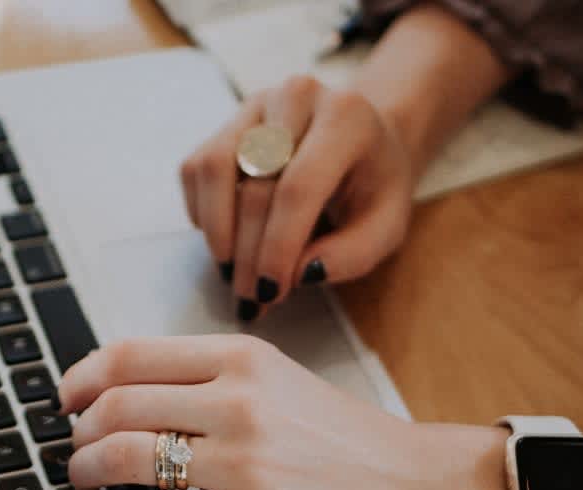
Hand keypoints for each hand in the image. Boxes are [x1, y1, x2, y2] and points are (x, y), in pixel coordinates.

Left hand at [57, 335, 516, 489]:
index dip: (82, 377)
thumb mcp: (279, 380)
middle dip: (79, 432)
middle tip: (75, 448)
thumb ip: (207, 378)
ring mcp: (245, 467)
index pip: (130, 355)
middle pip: (116, 406)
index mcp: (244, 359)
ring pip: (124, 459)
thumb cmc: (347, 439)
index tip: (66, 397)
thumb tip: (124, 390)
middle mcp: (240, 404)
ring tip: (88, 482)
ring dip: (87, 472)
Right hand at [180, 76, 414, 320]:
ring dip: (217, 232)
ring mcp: (256, 104)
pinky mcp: (227, 121)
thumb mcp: (386, 226)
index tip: (271, 291)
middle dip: (249, 254)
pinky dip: (203, 213)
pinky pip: (196, 169)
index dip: (278, 245)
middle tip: (252, 298)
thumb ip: (353, 254)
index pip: (299, 187)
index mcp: (346, 118)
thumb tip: (300, 273)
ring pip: (213, 169)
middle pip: (255, 186)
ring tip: (232, 272)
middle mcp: (297, 97)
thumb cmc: (375, 185)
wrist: (363, 138)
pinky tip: (227, 239)